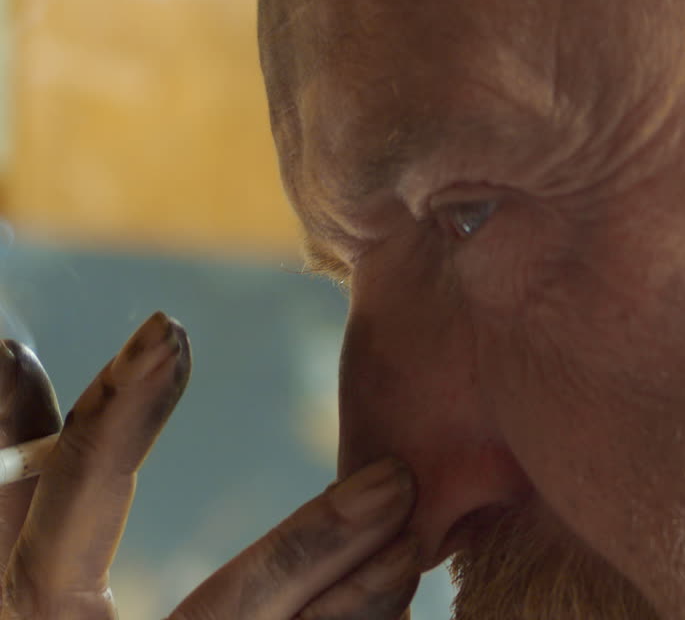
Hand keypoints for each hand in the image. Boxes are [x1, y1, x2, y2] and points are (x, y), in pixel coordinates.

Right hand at [0, 312, 420, 618]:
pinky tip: (392, 603)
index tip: (170, 328)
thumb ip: (19, 473)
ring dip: (356, 603)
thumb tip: (10, 345)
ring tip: (409, 543)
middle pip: (225, 615)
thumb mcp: (7, 568)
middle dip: (314, 546)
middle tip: (397, 479)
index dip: (112, 421)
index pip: (63, 516)